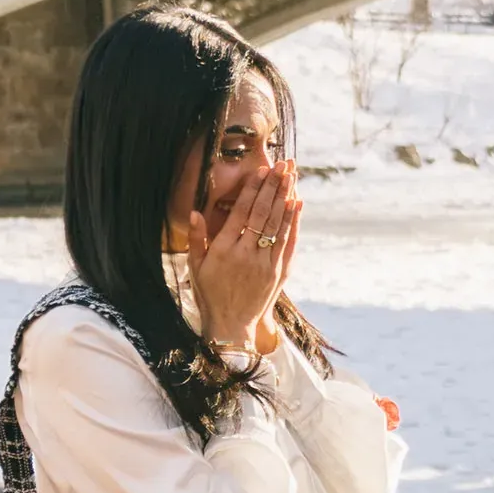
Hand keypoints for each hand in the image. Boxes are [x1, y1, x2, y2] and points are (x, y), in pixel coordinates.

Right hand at [182, 154, 297, 351]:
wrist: (232, 326)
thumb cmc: (210, 294)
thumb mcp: (196, 267)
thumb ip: (197, 239)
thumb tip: (196, 212)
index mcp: (224, 251)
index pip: (241, 213)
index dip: (252, 191)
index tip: (260, 172)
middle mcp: (247, 255)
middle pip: (263, 214)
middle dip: (274, 187)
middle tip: (283, 166)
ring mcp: (265, 264)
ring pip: (278, 225)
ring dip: (286, 198)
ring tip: (292, 176)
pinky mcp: (279, 272)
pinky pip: (288, 242)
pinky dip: (293, 222)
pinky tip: (297, 205)